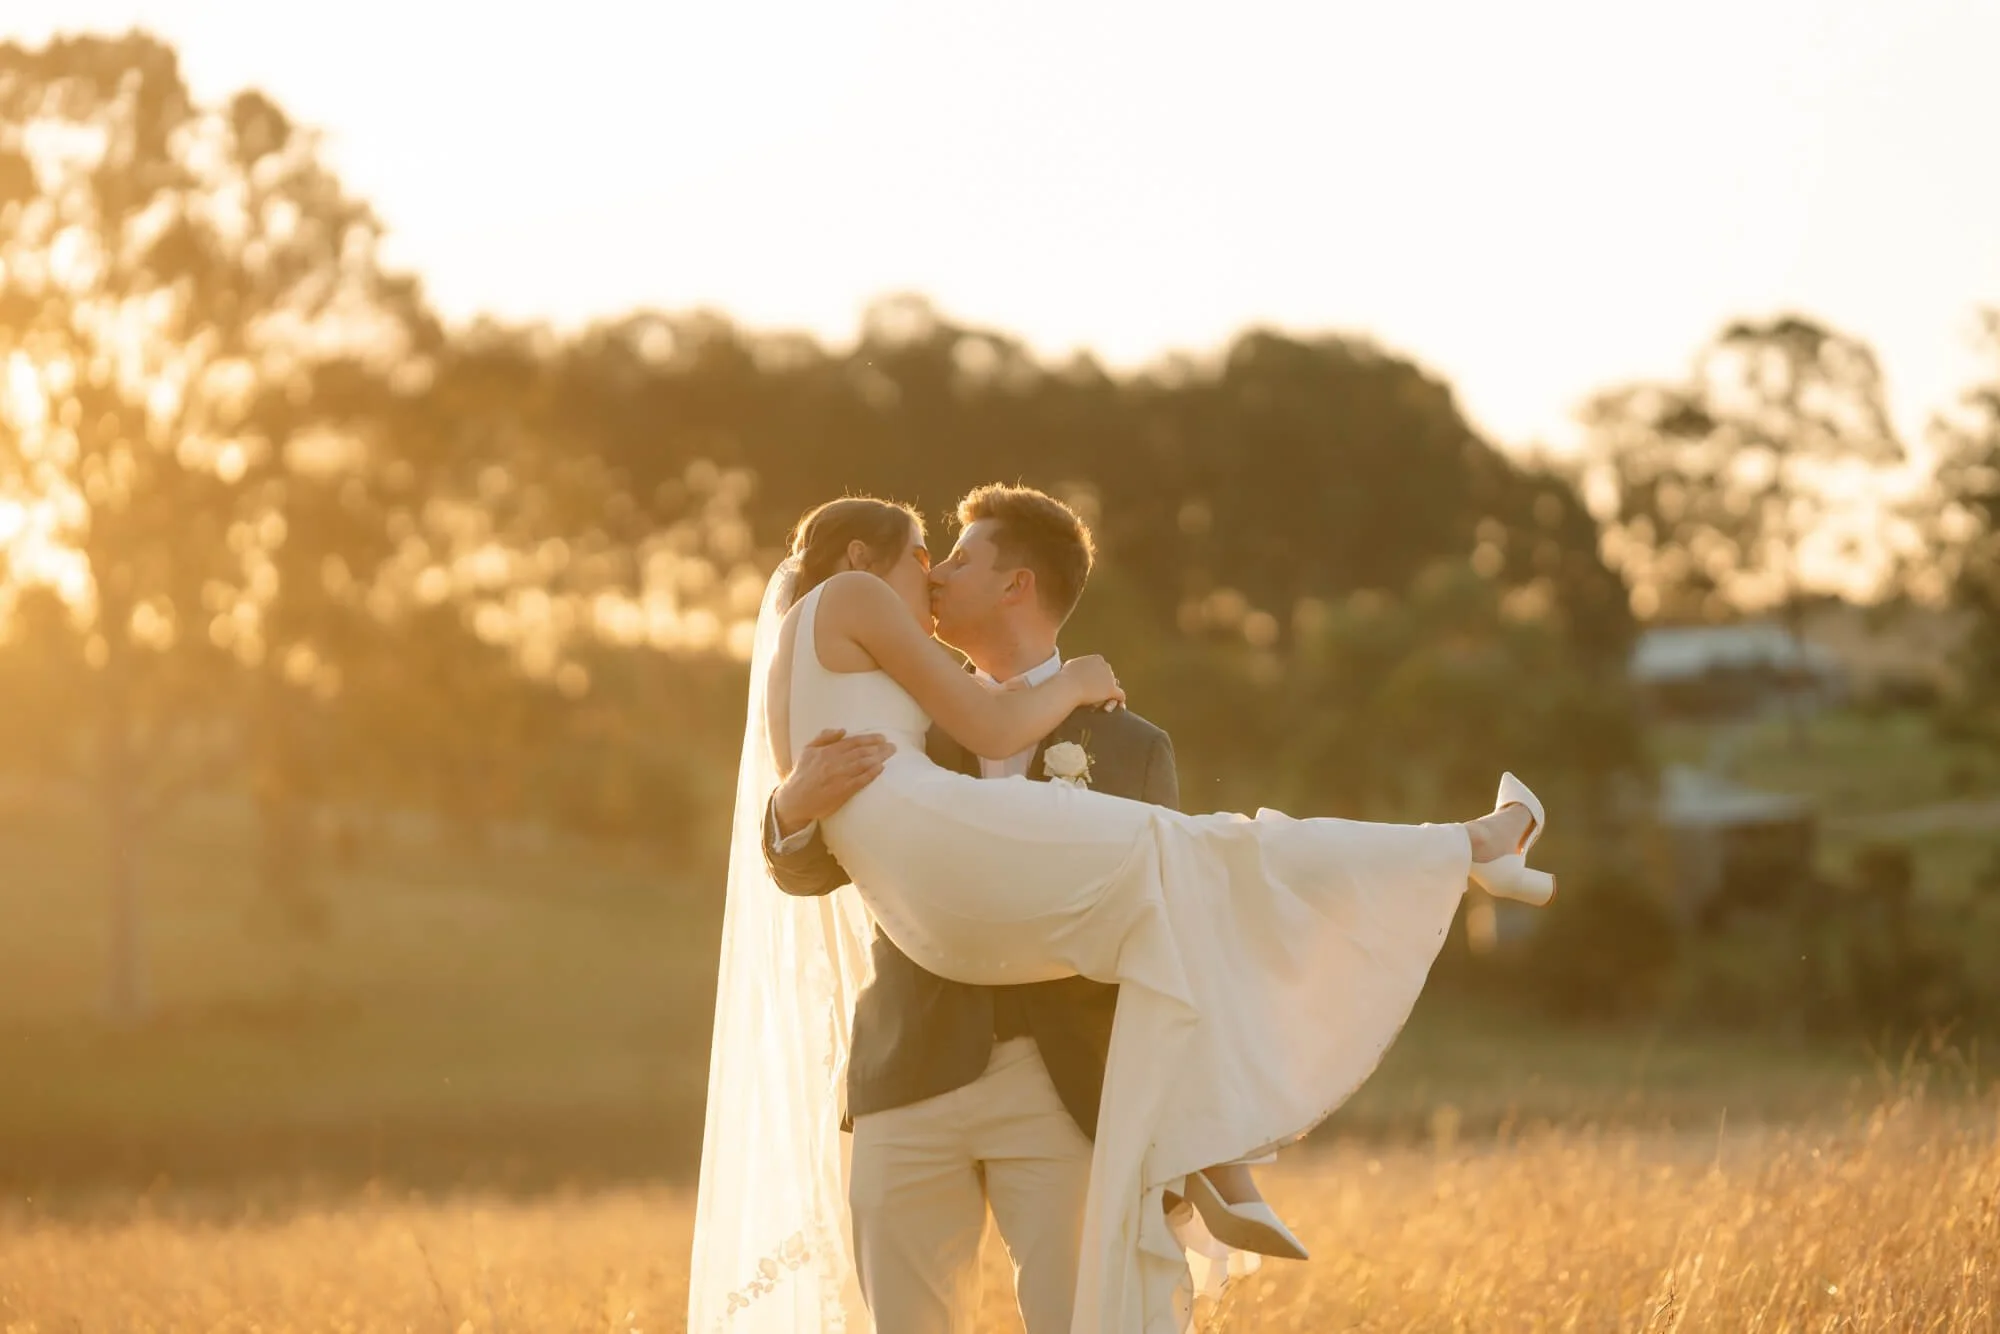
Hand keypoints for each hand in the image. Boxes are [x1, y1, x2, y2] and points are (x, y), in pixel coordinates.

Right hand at [773, 729, 894, 835]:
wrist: (795, 799)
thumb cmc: (803, 773)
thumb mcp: (808, 750)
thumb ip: (824, 737)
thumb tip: (842, 730)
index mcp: (827, 751)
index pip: (853, 742)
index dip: (869, 739)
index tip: (882, 738)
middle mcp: (834, 762)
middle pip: (862, 752)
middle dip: (879, 748)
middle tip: (893, 746)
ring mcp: (839, 777)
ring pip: (863, 764)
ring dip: (878, 758)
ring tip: (890, 754)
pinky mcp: (842, 791)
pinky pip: (860, 780)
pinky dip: (871, 773)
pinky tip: (881, 769)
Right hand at [1059, 655, 1125, 711]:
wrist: (1067, 687)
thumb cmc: (1065, 678)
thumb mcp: (1071, 665)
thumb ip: (1079, 665)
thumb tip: (1078, 667)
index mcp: (1097, 659)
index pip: (1102, 669)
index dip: (1098, 679)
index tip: (1092, 687)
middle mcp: (1106, 666)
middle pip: (1109, 677)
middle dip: (1104, 686)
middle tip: (1097, 696)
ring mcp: (1110, 678)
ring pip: (1114, 687)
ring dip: (1109, 695)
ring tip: (1102, 705)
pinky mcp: (1111, 690)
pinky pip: (1120, 696)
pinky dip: (1120, 702)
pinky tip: (1119, 708)